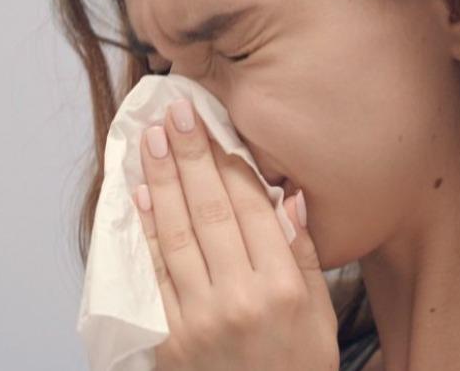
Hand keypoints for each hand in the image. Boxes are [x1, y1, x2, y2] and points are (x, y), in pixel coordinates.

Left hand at [130, 98, 338, 370]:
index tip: (211, 125)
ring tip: (150, 141)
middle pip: (209, 211)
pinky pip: (154, 274)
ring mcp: (200, 319)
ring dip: (160, 183)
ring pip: (176, 236)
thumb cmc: (298, 370)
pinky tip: (139, 197)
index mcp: (283, 288)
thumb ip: (302, 255)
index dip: (228, 161)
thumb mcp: (320, 316)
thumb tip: (287, 198)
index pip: (250, 208)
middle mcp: (240, 299)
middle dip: (189, 156)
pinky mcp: (170, 339)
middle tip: (174, 114)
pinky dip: (146, 232)